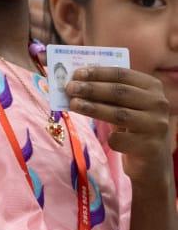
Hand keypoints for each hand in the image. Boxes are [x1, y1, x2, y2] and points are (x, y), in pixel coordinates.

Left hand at [66, 67, 171, 183]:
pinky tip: (108, 140)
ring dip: (93, 108)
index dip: (98, 73)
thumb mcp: (125, 104)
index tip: (76, 73)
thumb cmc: (131, 123)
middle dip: (92, 89)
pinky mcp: (151, 146)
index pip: (122, 74)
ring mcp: (157, 125)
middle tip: (70, 88)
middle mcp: (159, 103)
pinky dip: (110, 139)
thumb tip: (75, 82)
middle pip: (120, 93)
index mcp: (152, 86)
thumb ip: (107, 93)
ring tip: (73, 104)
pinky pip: (121, 140)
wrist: (152, 156)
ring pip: (119, 114)